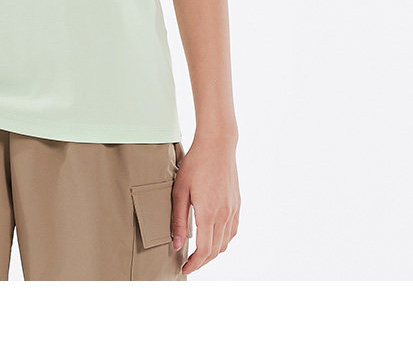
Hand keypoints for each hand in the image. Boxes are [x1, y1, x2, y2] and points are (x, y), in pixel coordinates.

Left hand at [171, 133, 239, 275]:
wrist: (217, 145)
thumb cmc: (195, 164)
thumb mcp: (179, 190)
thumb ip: (177, 219)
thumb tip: (176, 244)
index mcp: (209, 213)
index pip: (204, 250)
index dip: (195, 263)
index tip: (185, 268)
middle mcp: (224, 214)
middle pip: (216, 250)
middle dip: (202, 261)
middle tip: (189, 263)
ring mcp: (233, 209)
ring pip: (226, 242)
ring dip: (213, 252)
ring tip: (199, 252)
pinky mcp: (237, 204)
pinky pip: (232, 230)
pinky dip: (223, 240)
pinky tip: (213, 236)